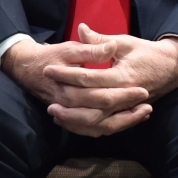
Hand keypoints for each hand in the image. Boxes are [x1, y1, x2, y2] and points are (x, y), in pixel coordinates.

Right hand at [0, 34, 151, 136]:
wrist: (29, 69)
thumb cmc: (53, 56)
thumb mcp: (71, 48)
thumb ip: (91, 48)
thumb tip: (111, 46)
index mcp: (70, 89)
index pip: (102, 97)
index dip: (124, 95)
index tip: (143, 91)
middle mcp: (69, 107)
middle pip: (102, 117)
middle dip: (127, 113)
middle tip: (148, 106)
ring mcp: (69, 115)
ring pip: (97, 128)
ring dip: (121, 124)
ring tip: (142, 115)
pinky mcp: (71, 118)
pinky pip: (91, 130)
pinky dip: (109, 128)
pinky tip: (125, 121)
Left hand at [42, 25, 177, 136]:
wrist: (171, 68)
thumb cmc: (147, 52)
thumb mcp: (126, 42)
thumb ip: (101, 40)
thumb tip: (81, 29)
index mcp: (123, 75)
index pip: (89, 77)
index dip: (67, 74)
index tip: (49, 69)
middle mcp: (124, 95)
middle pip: (91, 103)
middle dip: (67, 100)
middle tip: (49, 95)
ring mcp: (126, 108)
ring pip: (97, 122)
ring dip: (74, 119)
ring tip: (55, 112)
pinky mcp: (125, 115)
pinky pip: (104, 128)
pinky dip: (85, 128)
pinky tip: (70, 122)